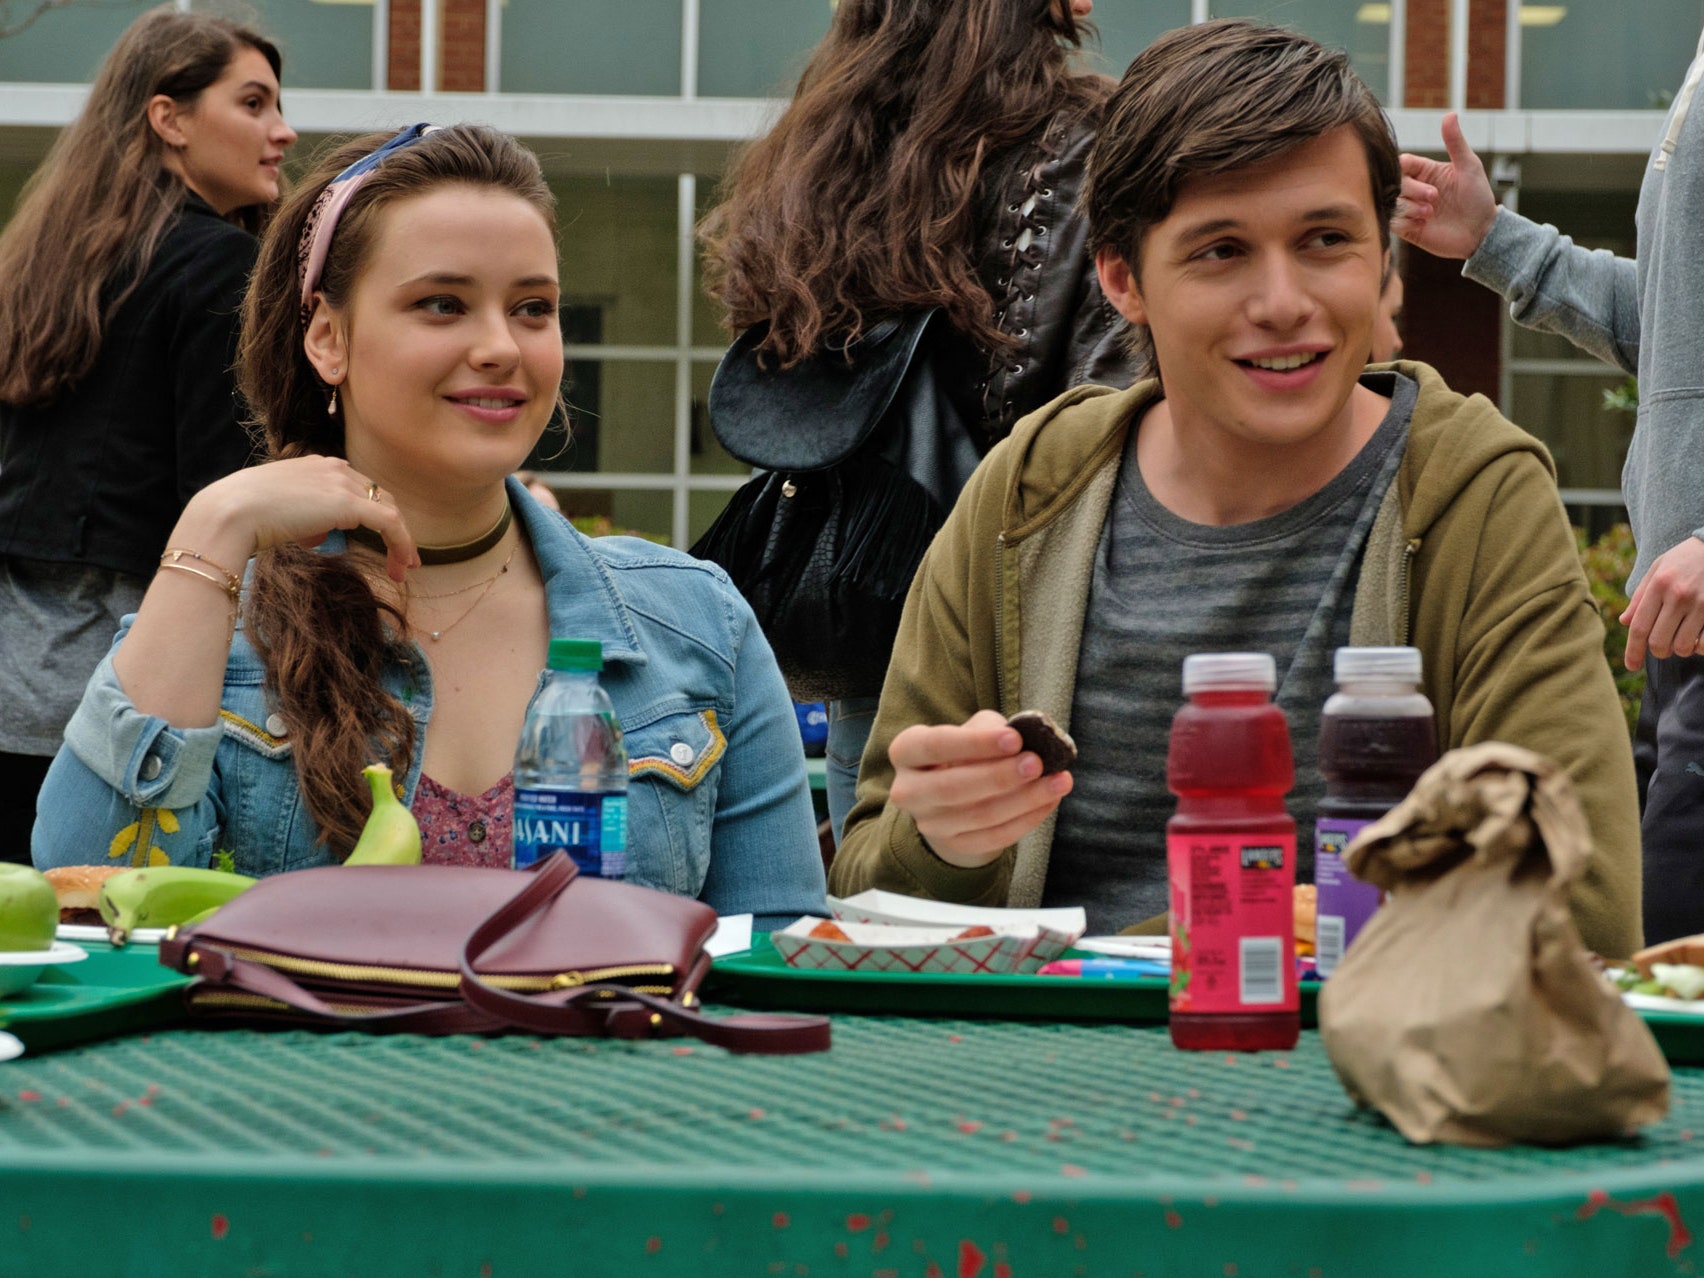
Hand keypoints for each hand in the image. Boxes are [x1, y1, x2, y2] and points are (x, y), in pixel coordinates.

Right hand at [181, 455, 418, 582]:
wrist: (230, 512)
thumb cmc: (242, 516)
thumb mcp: (279, 511)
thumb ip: (303, 517)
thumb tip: (316, 534)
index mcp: (318, 466)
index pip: (358, 488)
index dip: (374, 515)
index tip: (381, 541)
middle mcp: (334, 468)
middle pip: (379, 497)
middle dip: (394, 529)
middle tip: (401, 559)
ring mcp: (342, 483)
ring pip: (389, 510)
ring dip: (401, 542)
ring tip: (403, 570)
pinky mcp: (349, 503)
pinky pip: (390, 523)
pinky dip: (402, 543)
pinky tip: (403, 565)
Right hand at [887, 709, 1072, 866]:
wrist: (954, 793)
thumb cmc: (966, 750)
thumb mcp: (972, 729)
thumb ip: (993, 729)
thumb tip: (1028, 737)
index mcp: (906, 751)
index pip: (935, 745)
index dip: (974, 743)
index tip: (1015, 739)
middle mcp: (908, 791)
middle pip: (952, 787)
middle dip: (999, 776)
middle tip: (1037, 763)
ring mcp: (930, 823)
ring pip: (979, 816)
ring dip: (1024, 799)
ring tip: (1058, 781)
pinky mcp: (954, 845)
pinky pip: (995, 836)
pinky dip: (1027, 819)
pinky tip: (1050, 800)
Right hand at [1392, 112, 1498, 260]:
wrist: (1480, 232)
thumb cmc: (1477, 197)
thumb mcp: (1469, 166)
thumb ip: (1455, 142)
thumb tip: (1450, 113)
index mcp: (1425, 171)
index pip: (1401, 164)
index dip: (1404, 170)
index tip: (1424, 178)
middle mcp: (1414, 189)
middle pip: (1393, 182)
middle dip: (1411, 190)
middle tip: (1434, 198)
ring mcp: (1409, 209)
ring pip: (1391, 202)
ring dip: (1409, 207)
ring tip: (1429, 214)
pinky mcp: (1407, 229)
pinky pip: (1392, 222)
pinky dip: (1405, 222)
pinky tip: (1422, 225)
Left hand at [1621, 536, 1703, 670]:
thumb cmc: (1685, 559)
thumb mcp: (1658, 569)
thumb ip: (1641, 596)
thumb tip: (1624, 622)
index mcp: (1659, 585)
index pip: (1639, 627)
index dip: (1632, 651)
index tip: (1631, 665)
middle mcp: (1679, 595)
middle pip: (1658, 642)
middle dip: (1657, 651)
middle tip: (1660, 647)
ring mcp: (1702, 603)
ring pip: (1682, 646)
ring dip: (1679, 649)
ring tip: (1681, 638)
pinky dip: (1699, 647)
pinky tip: (1697, 638)